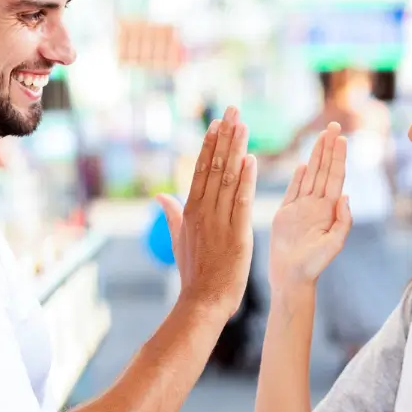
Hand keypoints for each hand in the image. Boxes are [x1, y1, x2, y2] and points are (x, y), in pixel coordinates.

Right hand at [156, 107, 254, 318]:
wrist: (203, 301)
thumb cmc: (193, 273)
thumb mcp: (178, 240)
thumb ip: (172, 215)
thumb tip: (160, 196)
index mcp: (191, 211)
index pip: (201, 170)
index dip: (209, 144)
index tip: (217, 123)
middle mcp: (203, 211)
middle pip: (215, 166)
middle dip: (225, 137)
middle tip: (233, 110)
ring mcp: (220, 222)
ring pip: (228, 179)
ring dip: (236, 149)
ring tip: (243, 125)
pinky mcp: (237, 234)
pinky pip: (242, 202)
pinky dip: (247, 180)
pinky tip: (251, 159)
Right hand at [269, 122, 351, 291]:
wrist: (291, 276)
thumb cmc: (314, 264)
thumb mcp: (335, 243)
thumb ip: (343, 220)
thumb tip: (346, 196)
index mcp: (330, 210)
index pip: (336, 177)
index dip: (339, 157)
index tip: (342, 138)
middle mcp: (317, 205)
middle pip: (324, 170)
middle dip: (329, 148)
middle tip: (334, 125)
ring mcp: (301, 208)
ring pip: (310, 175)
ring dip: (316, 156)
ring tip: (321, 136)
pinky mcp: (285, 213)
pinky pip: (293, 190)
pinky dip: (298, 176)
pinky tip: (303, 164)